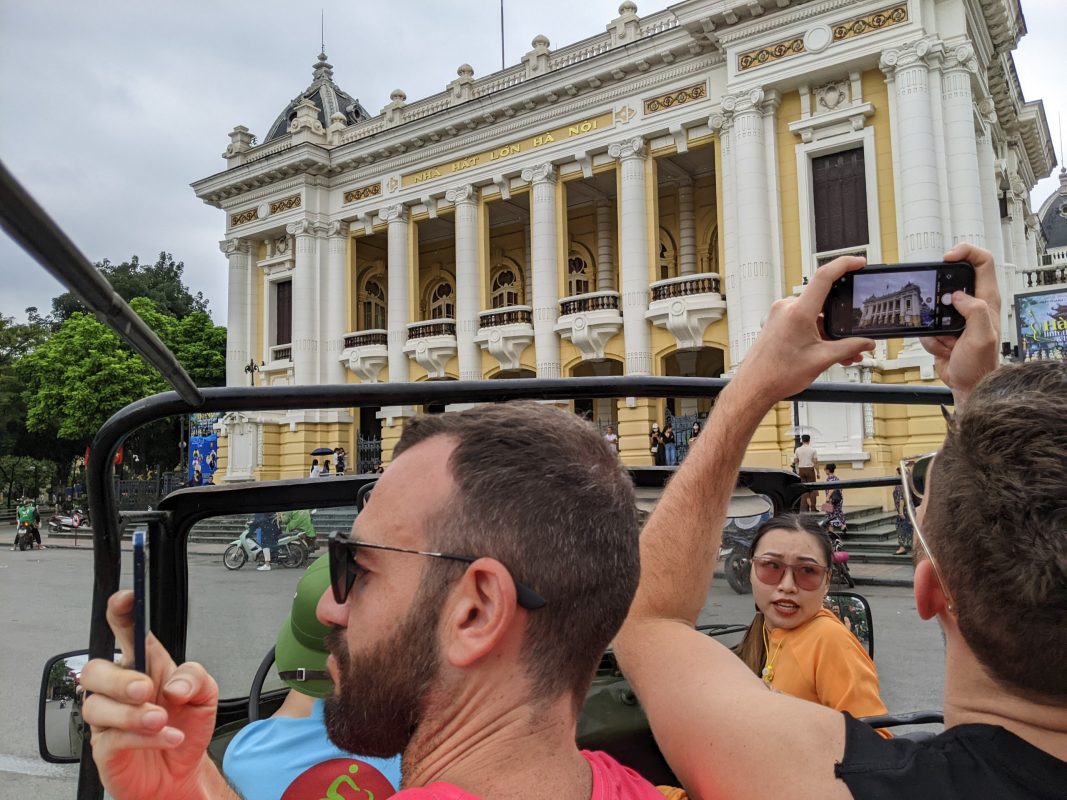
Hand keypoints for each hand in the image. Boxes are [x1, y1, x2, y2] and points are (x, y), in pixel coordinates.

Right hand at [80, 591, 220, 799]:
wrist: (183, 772)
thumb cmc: (187, 725)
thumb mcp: (206, 695)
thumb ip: (196, 678)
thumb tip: (174, 685)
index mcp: (145, 665)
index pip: (125, 631)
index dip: (122, 612)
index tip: (126, 599)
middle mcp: (121, 688)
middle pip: (95, 669)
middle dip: (119, 678)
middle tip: (146, 689)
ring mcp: (109, 719)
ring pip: (96, 705)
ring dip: (132, 713)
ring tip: (160, 720)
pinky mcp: (106, 748)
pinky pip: (112, 738)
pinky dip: (143, 738)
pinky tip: (168, 737)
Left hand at [730, 255, 874, 404]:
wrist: (754, 386)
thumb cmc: (776, 374)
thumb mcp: (821, 360)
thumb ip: (849, 348)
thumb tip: (866, 343)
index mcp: (798, 312)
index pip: (824, 276)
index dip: (844, 265)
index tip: (859, 262)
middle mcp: (787, 308)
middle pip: (824, 302)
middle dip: (843, 318)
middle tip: (857, 333)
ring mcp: (781, 314)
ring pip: (815, 315)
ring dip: (831, 331)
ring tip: (844, 352)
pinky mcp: (778, 322)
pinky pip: (804, 321)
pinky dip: (818, 333)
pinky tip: (828, 349)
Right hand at [920, 243, 1000, 404]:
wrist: (967, 384)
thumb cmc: (980, 364)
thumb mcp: (982, 336)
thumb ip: (974, 311)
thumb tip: (958, 296)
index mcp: (986, 300)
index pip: (982, 262)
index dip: (965, 252)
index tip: (947, 257)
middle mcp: (972, 304)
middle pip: (951, 281)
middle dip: (939, 297)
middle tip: (940, 311)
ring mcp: (956, 316)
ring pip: (933, 306)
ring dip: (934, 326)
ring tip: (948, 341)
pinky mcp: (942, 329)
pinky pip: (926, 326)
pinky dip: (930, 339)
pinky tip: (944, 349)